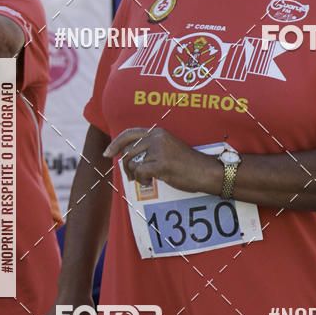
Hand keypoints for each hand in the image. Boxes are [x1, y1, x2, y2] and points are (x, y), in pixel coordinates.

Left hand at [103, 126, 219, 193]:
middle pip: (127, 151)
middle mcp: (157, 138)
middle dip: (125, 166)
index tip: (108, 153)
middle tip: (131, 176)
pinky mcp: (161, 164)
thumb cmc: (188, 164)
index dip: (115, 143)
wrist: (207, 171)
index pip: (129, 133)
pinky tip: (150, 182)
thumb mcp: (168, 148)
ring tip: (144, 179)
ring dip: (134, 174)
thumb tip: (127, 156)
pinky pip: (139, 172)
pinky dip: (141, 180)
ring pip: (132, 162)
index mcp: (158, 132)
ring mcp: (159, 150)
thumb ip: (151, 148)